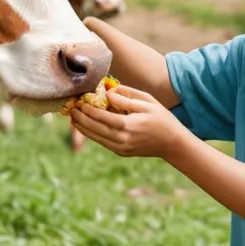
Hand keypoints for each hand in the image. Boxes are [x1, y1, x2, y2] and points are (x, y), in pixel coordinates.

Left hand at [70, 85, 184, 158]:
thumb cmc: (162, 118)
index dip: (89, 110)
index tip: (80, 102)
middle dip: (81, 119)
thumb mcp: (148, 102)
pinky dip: (93, 134)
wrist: (173, 144)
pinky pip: (103, 142)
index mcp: (129, 125)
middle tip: (71, 109)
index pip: (102, 117)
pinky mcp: (122, 152)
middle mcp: (123, 139)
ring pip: (97, 138)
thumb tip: (108, 93)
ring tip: (74, 118)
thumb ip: (127, 97)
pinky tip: (86, 127)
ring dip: (83, 128)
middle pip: (95, 129)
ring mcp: (122, 148)